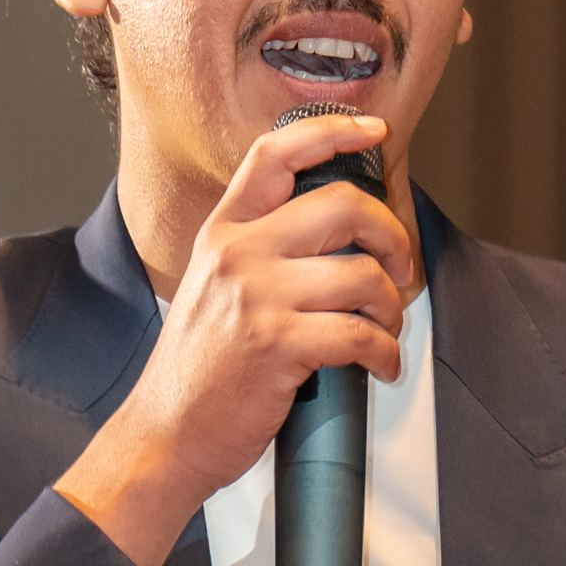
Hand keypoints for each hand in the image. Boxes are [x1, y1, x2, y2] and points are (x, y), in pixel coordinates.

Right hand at [57, 114, 415, 565]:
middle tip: (400, 267)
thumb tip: (334, 235)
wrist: (165, 434)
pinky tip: (381, 365)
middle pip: (343, 206)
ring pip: (362, 273)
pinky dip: (385, 352)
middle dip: (392, 236)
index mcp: (224, 231)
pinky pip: (360, 333)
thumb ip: (259, 251)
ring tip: (385, 328)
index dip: (333, 131)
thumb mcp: (213, 287)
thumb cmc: (197, 370)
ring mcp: (256, 297)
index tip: (372, 133)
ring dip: (391, 306)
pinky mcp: (277, 345)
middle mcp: (238, 254)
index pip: (276, 155)